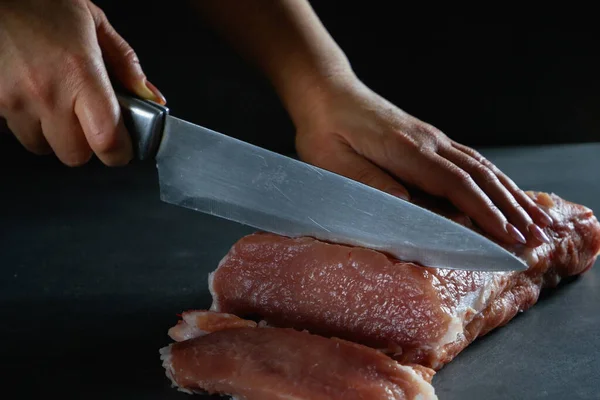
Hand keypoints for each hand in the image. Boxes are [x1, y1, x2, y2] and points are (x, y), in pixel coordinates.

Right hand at [0, 0, 164, 165]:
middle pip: (75, 155)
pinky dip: (26, 122)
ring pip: (42, 146)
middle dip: (86, 144)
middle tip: (86, 120)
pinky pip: (14, 132)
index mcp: (80, 72)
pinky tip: (30, 96)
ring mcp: (13, 100)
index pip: (107, 140)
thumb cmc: (41, 2)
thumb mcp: (94, 23)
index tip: (123, 149)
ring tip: (53, 101)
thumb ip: (126, 65)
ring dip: (52, 134)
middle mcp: (46, 92)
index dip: (119, 153)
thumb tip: (151, 98)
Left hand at [294, 78, 552, 246]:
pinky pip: (471, 160)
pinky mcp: (429, 139)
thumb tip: (406, 205)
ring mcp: (432, 138)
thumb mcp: (332, 162)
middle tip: (537, 237)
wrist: (327, 93)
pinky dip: (495, 179)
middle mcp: (428, 142)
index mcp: (405, 150)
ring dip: (511, 194)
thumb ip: (368, 182)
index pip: (455, 184)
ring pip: (482, 166)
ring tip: (536, 218)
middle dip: (511, 208)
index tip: (508, 235)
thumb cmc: (325, 131)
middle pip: (480, 176)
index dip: (484, 212)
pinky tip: (506, 191)